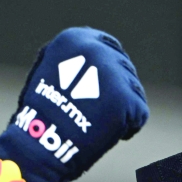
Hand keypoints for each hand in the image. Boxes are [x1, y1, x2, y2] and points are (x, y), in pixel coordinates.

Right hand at [0, 27, 149, 181]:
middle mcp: (98, 51)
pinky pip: (139, 114)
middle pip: (125, 70)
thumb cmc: (42, 113)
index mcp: (76, 39)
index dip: (112, 69)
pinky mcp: (127, 99)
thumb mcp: (51, 70)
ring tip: (97, 123)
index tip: (107, 86)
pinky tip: (105, 133)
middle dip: (116, 91)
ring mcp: (114, 74)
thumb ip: (76, 57)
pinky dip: (127, 127)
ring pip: (134, 91)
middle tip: (98, 112)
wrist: (41, 142)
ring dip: (122, 109)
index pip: (110, 47)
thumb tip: (100, 50)